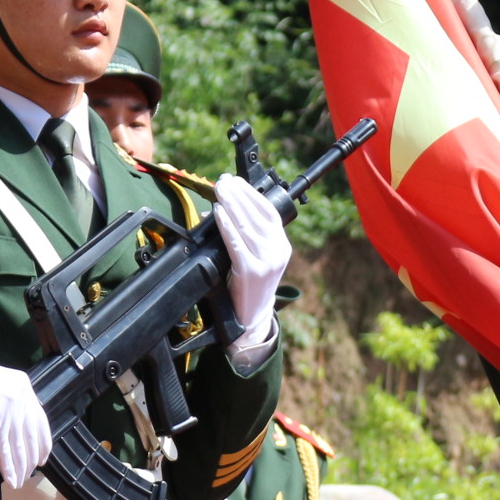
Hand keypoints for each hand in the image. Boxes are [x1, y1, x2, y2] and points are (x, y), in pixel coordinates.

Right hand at [0, 349, 49, 482]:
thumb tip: (13, 432)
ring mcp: (8, 407)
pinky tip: (10, 478)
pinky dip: (7, 466)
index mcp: (22, 385)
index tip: (43, 457)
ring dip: (20, 467)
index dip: (43, 442)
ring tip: (20, 480)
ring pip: (19, 445)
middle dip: (31, 458)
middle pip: (31, 435)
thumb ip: (9, 405)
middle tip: (29, 473)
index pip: (40, 419)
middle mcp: (20, 395)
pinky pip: (4, 448)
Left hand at [213, 173, 291, 343]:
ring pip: (247, 226)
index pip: (269, 212)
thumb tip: (218, 210)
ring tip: (219, 191)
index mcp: (281, 245)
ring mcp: (266, 261)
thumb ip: (243, 236)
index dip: (251, 194)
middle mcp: (278, 251)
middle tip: (223, 180)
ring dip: (231, 205)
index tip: (236, 180)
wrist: (250, 319)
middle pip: (256, 216)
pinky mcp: (251, 271)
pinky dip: (226, 226)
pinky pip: (236, 243)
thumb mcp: (252, 258)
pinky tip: (218, 213)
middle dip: (238, 194)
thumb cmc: (247, 287)